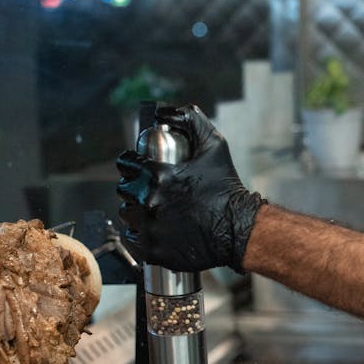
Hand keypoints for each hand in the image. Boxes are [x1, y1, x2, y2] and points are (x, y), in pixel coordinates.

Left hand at [116, 105, 265, 272]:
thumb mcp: (214, 145)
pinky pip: (132, 239)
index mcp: (157, 176)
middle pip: (125, 191)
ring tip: (154, 211)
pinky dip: (140, 234)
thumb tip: (165, 112)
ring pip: (127, 215)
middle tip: (152, 192)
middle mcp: (149, 202)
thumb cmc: (226, 188)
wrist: (238, 229)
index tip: (140, 169)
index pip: (126, 165)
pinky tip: (156, 229)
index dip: (133, 164)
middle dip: (135, 188)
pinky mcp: (152, 251)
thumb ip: (191, 120)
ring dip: (136, 211)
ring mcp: (149, 229)